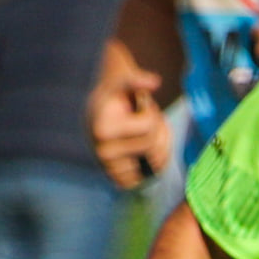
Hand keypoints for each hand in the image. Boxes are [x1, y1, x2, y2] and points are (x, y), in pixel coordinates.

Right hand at [89, 68, 170, 188]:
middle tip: (143, 121)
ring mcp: (110, 169)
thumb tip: (154, 82)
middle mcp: (102, 152)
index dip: (152, 114)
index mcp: (103, 129)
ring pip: (156, 165)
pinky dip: (152, 166)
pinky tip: (141, 152)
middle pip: (154, 148)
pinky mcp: (117, 179)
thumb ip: (137, 80)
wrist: (100, 113)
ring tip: (143, 135)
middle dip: (157, 133)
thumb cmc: (117, 96)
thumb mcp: (124, 83)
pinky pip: (149, 178)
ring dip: (158, 149)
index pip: (149, 127)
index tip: (138, 106)